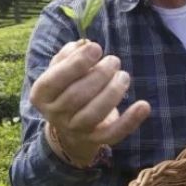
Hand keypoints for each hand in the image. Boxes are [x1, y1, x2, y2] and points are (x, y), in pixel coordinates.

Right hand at [30, 40, 150, 164]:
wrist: (70, 126)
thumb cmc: (68, 87)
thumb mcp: (61, 69)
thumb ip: (69, 55)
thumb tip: (84, 45)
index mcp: (41, 95)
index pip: (53, 80)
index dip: (76, 64)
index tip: (96, 48)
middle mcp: (55, 115)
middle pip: (76, 96)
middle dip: (99, 75)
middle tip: (114, 61)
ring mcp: (75, 130)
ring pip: (93, 114)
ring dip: (113, 92)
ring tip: (123, 76)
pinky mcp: (96, 140)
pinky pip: (113, 134)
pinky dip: (130, 121)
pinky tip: (144, 105)